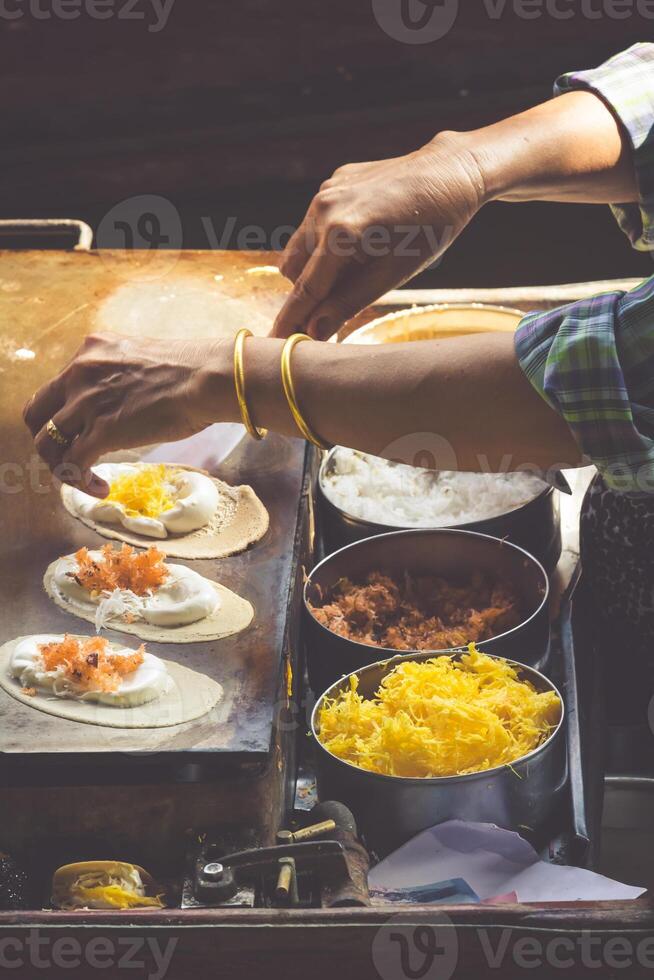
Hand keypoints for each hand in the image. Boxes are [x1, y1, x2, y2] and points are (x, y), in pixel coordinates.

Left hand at [23, 333, 229, 494]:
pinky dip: (79, 481)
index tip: (80, 431)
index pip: (57, 387)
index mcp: (91, 350)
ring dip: (62, 467)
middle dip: (48, 440)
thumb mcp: (142, 358)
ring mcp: (87, 403)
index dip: (62, 415)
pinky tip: (101, 488)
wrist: (207, 377)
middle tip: (69, 456)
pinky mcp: (101, 431)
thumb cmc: (194, 371)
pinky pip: (71, 464)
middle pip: (36, 414)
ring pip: (47, 444)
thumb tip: (128, 397)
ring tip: (85, 478)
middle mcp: (79, 373)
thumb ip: (123, 373)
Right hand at [272, 132, 485, 339]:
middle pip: (293, 269)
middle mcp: (323, 208)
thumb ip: (349, 303)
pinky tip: (366, 235)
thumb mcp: (393, 274)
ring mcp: (326, 191)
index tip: (275, 343)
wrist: (449, 172)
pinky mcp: (333, 182)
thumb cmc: (431, 229)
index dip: (289, 319)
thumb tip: (314, 330)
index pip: (305, 290)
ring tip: (362, 261)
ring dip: (318, 264)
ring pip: (301, 245)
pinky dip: (329, 239)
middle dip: (309, 290)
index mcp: (340, 234)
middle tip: (342, 300)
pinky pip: (316, 221)